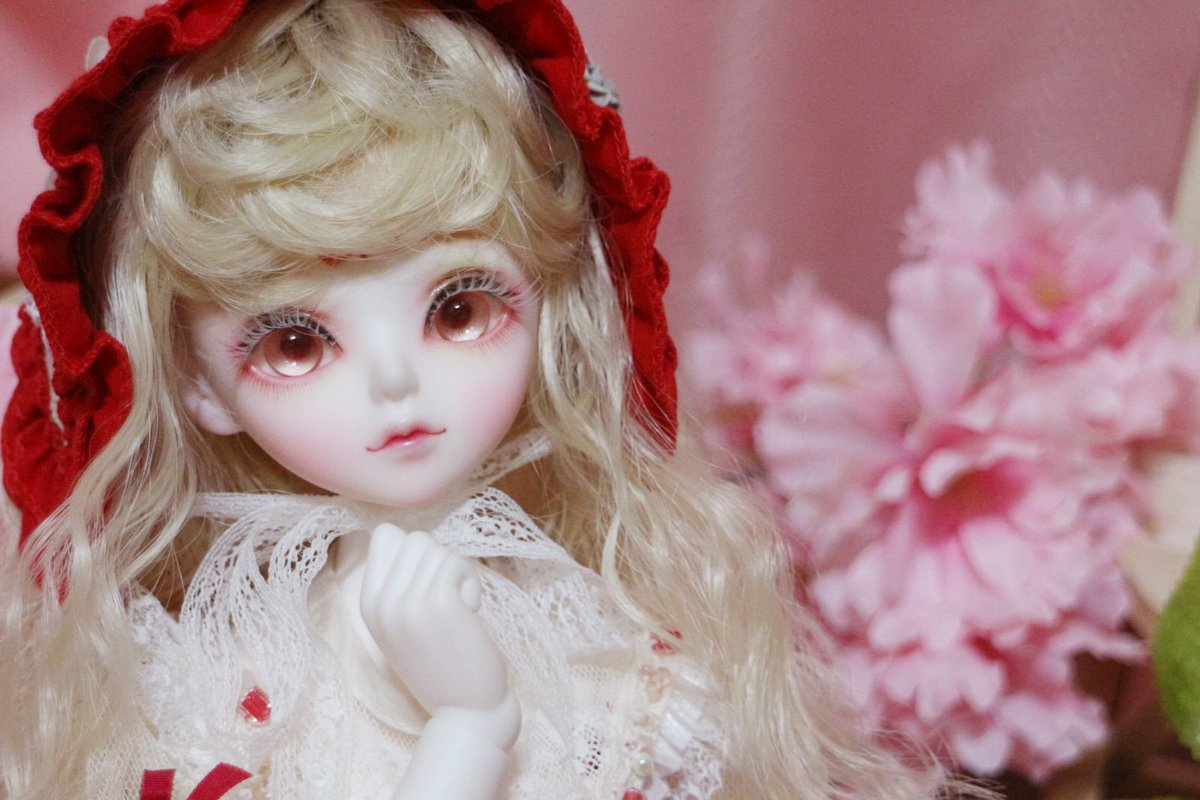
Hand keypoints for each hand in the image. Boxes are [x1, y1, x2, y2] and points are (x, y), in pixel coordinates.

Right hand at [359, 523, 519, 749]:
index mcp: (368, 604)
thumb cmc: (443, 663)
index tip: (426, 584)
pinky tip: (469, 613)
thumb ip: (400, 585)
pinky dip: (471, 582)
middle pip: (415, 538)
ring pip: (437, 548)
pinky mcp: (439, 602)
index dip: (415, 552)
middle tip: (447, 600)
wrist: (465, 709)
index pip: (384, 536)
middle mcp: (381, 601)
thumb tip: (414, 540)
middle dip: (439, 562)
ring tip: (458, 609)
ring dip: (457, 573)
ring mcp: (407, 602)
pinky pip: (456, 563)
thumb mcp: (405, 623)